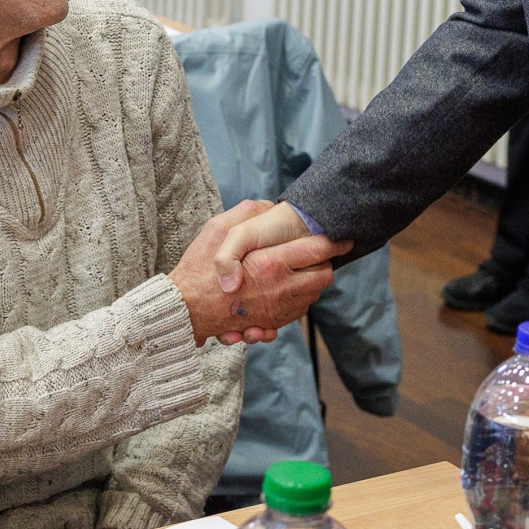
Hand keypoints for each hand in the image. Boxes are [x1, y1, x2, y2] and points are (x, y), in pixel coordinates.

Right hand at [170, 200, 343, 344]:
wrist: (186, 310)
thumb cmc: (199, 270)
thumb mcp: (218, 230)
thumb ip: (245, 214)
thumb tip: (267, 205)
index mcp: (271, 263)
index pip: (318, 252)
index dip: (334, 243)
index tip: (342, 239)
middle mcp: (280, 288)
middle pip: (324, 276)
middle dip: (327, 264)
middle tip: (322, 255)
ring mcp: (278, 309)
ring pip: (313, 295)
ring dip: (312, 283)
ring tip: (304, 271)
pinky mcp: (271, 323)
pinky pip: (298, 312)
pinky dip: (298, 300)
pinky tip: (287, 291)